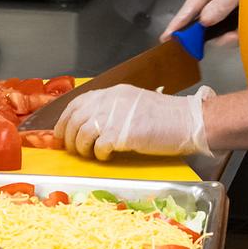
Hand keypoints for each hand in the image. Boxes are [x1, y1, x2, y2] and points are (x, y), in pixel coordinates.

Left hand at [55, 85, 214, 159]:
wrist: (187, 121)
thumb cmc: (166, 116)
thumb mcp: (134, 103)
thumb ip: (113, 108)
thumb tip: (91, 124)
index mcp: (114, 92)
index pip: (78, 102)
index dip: (64, 119)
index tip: (60, 133)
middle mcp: (111, 101)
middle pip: (75, 118)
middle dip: (68, 136)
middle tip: (71, 149)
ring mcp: (116, 116)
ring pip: (82, 133)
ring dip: (82, 148)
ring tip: (91, 154)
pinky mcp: (122, 134)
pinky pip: (99, 147)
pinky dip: (99, 154)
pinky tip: (107, 156)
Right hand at [161, 0, 247, 43]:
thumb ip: (221, 4)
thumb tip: (203, 22)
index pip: (189, 8)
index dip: (177, 24)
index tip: (165, 39)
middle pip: (203, 22)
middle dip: (213, 35)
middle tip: (228, 38)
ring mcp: (225, 6)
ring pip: (218, 29)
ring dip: (228, 35)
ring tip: (239, 34)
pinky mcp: (236, 13)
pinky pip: (231, 29)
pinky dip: (237, 33)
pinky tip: (243, 32)